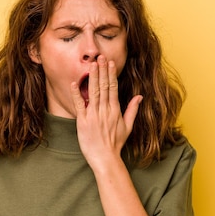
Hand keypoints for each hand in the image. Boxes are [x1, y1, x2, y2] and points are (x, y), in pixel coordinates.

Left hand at [71, 55, 142, 170]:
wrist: (105, 158)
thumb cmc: (116, 144)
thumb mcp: (128, 126)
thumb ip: (133, 110)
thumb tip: (140, 96)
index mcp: (115, 110)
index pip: (113, 87)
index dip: (111, 74)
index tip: (110, 62)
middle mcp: (105, 111)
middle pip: (103, 86)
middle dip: (102, 70)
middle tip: (100, 57)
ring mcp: (93, 116)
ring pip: (93, 92)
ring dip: (92, 77)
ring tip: (91, 64)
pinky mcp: (83, 122)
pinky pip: (79, 105)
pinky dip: (76, 93)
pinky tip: (75, 82)